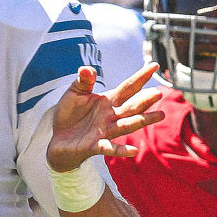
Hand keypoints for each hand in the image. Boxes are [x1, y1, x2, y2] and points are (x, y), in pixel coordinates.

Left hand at [47, 62, 163, 172]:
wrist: (57, 138)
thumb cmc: (69, 113)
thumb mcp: (75, 93)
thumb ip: (83, 81)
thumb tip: (86, 68)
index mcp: (108, 101)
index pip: (128, 87)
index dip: (141, 76)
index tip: (154, 65)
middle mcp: (111, 116)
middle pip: (132, 106)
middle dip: (145, 100)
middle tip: (159, 92)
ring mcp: (105, 131)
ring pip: (127, 125)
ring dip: (142, 121)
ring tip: (160, 115)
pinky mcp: (95, 145)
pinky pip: (110, 148)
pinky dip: (121, 149)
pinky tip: (133, 150)